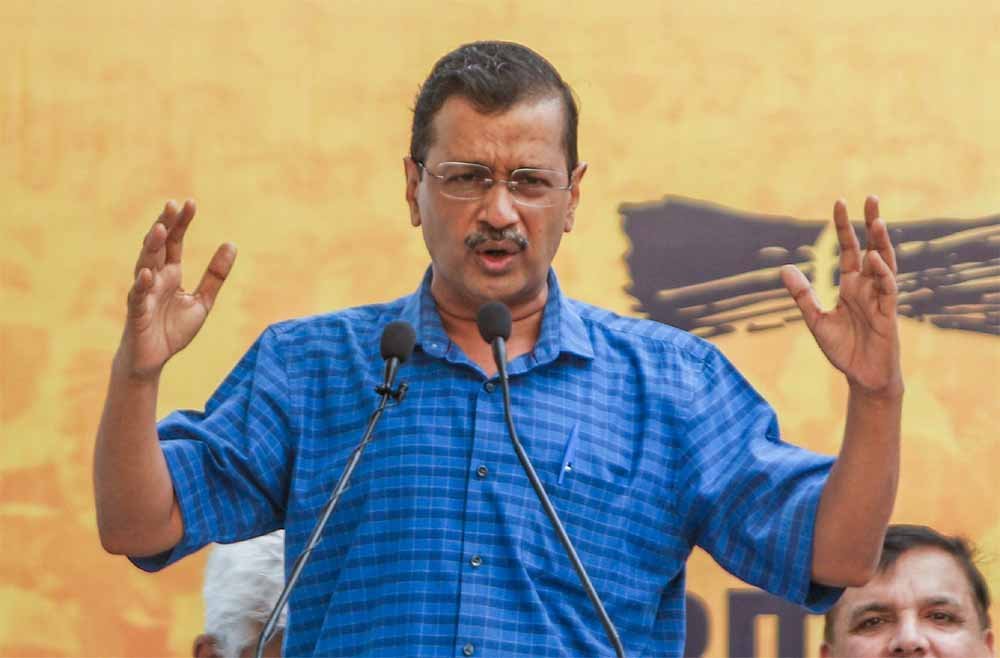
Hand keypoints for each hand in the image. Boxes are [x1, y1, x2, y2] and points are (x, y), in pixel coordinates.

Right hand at [121, 199, 235, 379]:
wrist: (153, 359)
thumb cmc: (172, 329)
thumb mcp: (202, 301)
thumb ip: (215, 275)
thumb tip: (232, 244)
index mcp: (170, 273)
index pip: (174, 242)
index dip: (181, 223)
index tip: (190, 203)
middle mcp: (154, 278)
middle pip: (158, 246)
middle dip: (165, 225)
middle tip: (172, 204)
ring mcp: (143, 293)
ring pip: (144, 264)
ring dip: (152, 247)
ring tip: (161, 229)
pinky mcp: (137, 313)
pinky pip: (138, 296)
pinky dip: (142, 284)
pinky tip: (148, 273)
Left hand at [780, 197, 902, 397]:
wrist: (861, 377)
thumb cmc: (842, 349)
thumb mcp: (815, 320)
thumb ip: (802, 295)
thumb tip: (783, 268)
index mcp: (851, 286)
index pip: (848, 249)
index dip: (844, 227)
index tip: (840, 203)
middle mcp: (867, 287)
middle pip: (871, 248)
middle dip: (871, 223)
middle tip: (871, 197)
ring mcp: (879, 299)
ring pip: (884, 263)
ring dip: (881, 242)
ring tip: (877, 219)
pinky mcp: (888, 315)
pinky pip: (887, 289)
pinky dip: (882, 273)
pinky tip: (874, 258)